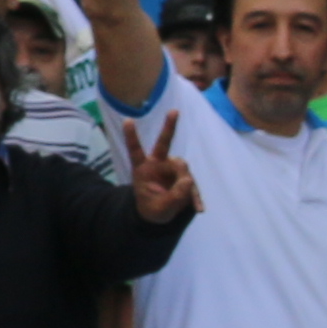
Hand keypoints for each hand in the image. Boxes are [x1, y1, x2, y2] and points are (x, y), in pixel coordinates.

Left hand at [125, 111, 203, 229]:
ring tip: (188, 203)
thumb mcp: (159, 208)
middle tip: (174, 111)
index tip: (127, 120)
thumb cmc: (152, 208)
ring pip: (183, 169)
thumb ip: (173, 196)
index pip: (135, 150)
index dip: (132, 136)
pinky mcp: (184, 177)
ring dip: (186, 185)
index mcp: (142, 169)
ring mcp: (172, 169)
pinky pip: (192, 184)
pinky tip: (199, 209)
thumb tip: (188, 181)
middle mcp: (158, 164)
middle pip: (164, 143)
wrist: (161, 215)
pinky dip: (195, 197)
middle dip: (169, 126)